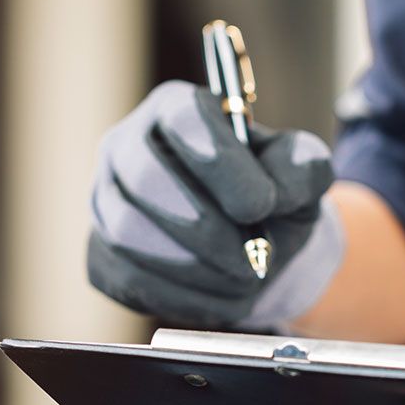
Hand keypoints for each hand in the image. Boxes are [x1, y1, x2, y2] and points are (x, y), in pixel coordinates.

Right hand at [88, 81, 341, 328]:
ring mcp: (105, 201)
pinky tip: (218, 292)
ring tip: (243, 278)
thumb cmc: (271, 195)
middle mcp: (127, 146)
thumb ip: (303, 168)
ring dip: (196, 267)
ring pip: (130, 235)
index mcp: (176, 108)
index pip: (182, 118)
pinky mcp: (100, 254)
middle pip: (145, 178)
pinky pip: (129, 278)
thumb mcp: (303, 172)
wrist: (249, 245)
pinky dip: (182, 296)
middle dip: (205, 228)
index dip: (220, 163)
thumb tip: (276, 193)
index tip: (260, 206)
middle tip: (251, 259)